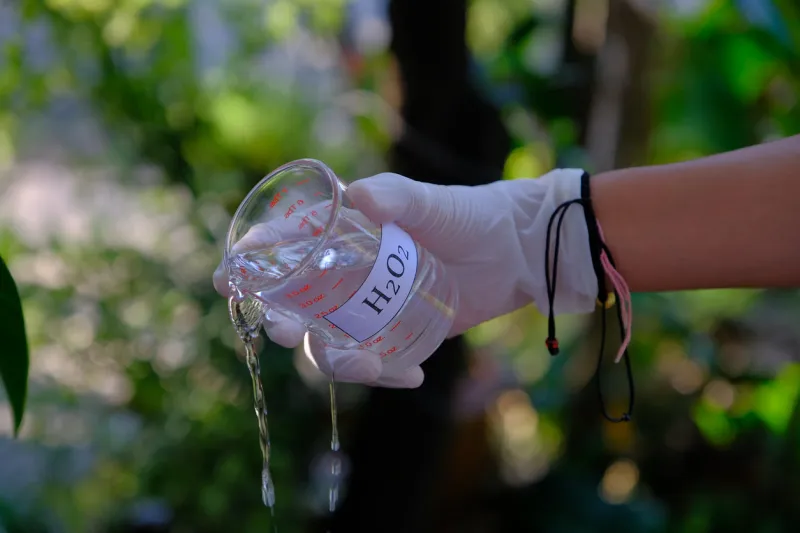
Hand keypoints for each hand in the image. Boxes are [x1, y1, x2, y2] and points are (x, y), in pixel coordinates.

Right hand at [214, 170, 596, 386]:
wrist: (514, 250)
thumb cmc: (467, 214)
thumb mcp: (429, 202)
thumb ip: (395, 197)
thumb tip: (356, 195)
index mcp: (342, 236)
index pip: (282, 249)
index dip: (249, 264)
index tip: (229, 281)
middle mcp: (347, 276)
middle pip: (295, 307)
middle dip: (281, 323)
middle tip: (284, 330)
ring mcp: (370, 309)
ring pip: (329, 346)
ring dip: (337, 362)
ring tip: (372, 365)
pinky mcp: (397, 334)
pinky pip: (374, 364)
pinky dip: (386, 375)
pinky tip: (413, 376)